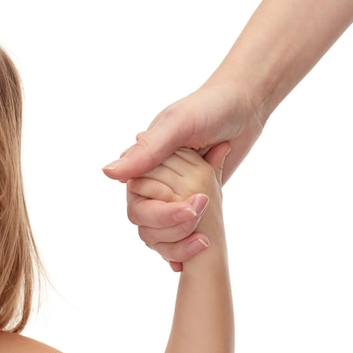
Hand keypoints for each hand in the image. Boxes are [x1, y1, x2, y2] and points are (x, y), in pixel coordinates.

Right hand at [105, 78, 261, 268]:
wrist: (245, 107)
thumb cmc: (209, 109)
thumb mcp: (177, 126)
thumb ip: (146, 152)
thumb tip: (107, 174)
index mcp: (144, 162)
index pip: (138, 203)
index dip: (161, 213)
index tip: (193, 207)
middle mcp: (155, 179)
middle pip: (150, 222)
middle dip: (176, 224)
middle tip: (204, 208)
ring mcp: (175, 190)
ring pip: (165, 231)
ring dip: (185, 235)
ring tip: (206, 234)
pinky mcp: (195, 196)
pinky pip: (186, 225)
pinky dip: (192, 237)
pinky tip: (202, 244)